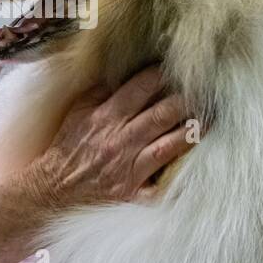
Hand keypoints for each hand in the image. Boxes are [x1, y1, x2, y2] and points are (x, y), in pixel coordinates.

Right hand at [19, 65, 197, 210]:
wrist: (50, 191)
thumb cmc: (66, 149)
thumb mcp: (76, 113)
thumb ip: (100, 92)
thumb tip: (122, 73)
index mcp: (106, 117)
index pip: (140, 88)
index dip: (162, 75)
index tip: (178, 68)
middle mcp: (120, 140)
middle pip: (162, 114)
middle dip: (187, 100)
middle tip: (206, 91)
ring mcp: (129, 169)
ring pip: (170, 146)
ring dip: (192, 132)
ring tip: (212, 121)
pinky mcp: (133, 194)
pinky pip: (162, 189)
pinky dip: (179, 182)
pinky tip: (200, 171)